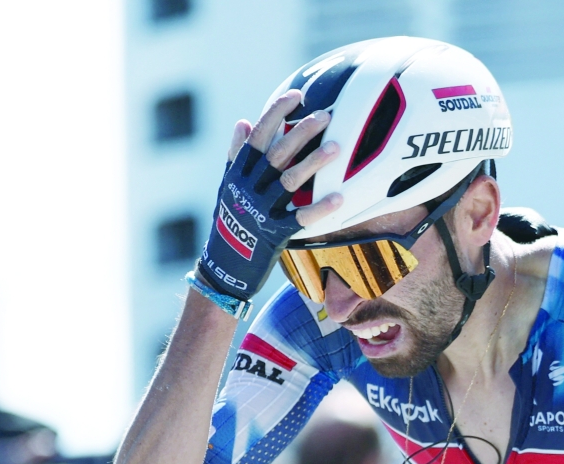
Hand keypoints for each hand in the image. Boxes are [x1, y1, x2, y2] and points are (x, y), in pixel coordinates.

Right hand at [198, 90, 342, 299]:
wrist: (223, 267)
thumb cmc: (228, 222)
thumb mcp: (227, 187)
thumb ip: (236, 155)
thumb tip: (243, 121)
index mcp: (237, 174)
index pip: (257, 137)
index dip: (276, 114)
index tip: (296, 95)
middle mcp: (247, 189)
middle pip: (277, 154)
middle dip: (301, 132)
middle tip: (326, 115)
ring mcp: (260, 211)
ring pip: (289, 181)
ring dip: (314, 163)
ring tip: (337, 146)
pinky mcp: (274, 234)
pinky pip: (300, 218)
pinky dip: (320, 208)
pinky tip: (340, 197)